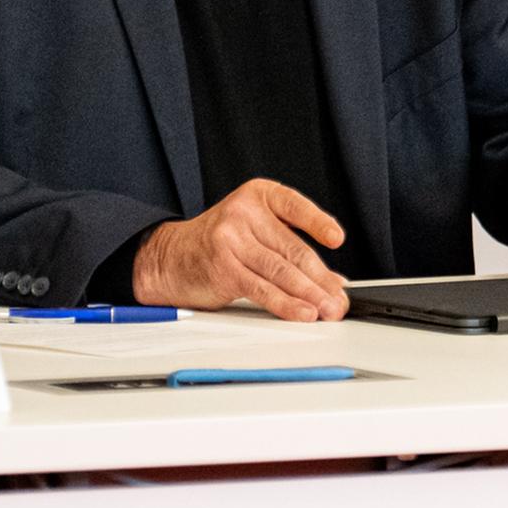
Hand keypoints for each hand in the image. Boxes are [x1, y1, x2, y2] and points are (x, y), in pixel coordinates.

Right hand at [133, 179, 348, 320]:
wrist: (167, 258)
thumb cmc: (218, 243)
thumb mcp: (254, 230)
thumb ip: (289, 246)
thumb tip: (332, 279)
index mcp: (258, 196)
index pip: (295, 206)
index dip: (318, 223)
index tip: (337, 240)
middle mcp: (243, 213)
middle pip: (292, 248)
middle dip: (321, 278)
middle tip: (339, 297)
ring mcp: (230, 240)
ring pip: (281, 271)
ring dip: (310, 294)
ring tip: (328, 308)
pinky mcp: (223, 268)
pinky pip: (262, 289)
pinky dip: (286, 304)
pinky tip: (303, 312)